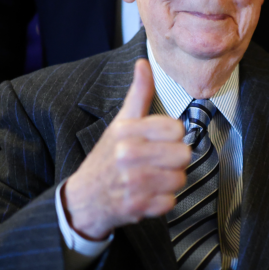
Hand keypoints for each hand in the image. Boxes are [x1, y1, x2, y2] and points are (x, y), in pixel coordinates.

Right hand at [61, 59, 190, 240]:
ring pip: (180, 178)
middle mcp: (128, 154)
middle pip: (183, 154)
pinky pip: (170, 201)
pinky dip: (161, 201)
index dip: (172, 137)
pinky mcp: (137, 206)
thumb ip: (138, 94)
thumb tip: (143, 63)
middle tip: (156, 163)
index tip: (160, 142)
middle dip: (174, 161)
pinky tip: (146, 195)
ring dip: (169, 182)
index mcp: (127, 131)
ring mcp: (132, 182)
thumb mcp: (120, 123)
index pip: (177, 129)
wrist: (84, 198)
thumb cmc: (106, 158)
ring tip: (150, 179)